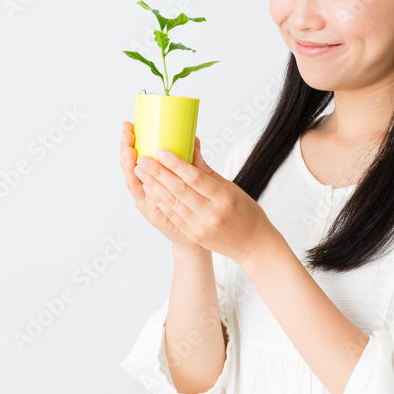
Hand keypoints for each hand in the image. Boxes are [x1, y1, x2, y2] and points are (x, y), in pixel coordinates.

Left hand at [129, 129, 276, 265]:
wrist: (253, 245)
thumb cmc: (246, 213)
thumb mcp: (232, 189)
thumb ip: (207, 171)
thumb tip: (191, 147)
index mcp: (225, 199)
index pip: (196, 178)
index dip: (176, 164)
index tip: (161, 152)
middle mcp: (212, 214)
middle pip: (180, 190)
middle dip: (158, 173)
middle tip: (142, 159)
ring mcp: (201, 227)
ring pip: (172, 203)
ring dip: (154, 186)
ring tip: (140, 172)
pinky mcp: (194, 235)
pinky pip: (173, 216)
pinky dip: (160, 202)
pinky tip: (150, 190)